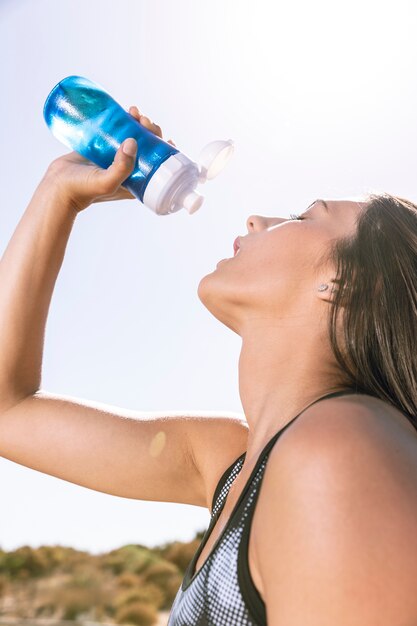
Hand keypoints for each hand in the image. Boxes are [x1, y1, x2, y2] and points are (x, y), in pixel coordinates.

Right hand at [44, 106, 175, 212]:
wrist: (57, 187)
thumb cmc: (83, 190)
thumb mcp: (107, 182)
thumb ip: (122, 167)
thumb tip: (133, 142)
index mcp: (137, 182)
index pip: (158, 164)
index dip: (164, 149)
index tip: (162, 136)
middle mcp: (129, 170)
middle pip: (148, 148)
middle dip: (151, 131)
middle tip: (144, 121)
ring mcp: (115, 159)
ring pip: (134, 138)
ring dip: (138, 124)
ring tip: (134, 112)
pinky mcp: (102, 149)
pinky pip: (117, 133)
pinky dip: (123, 122)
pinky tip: (125, 112)